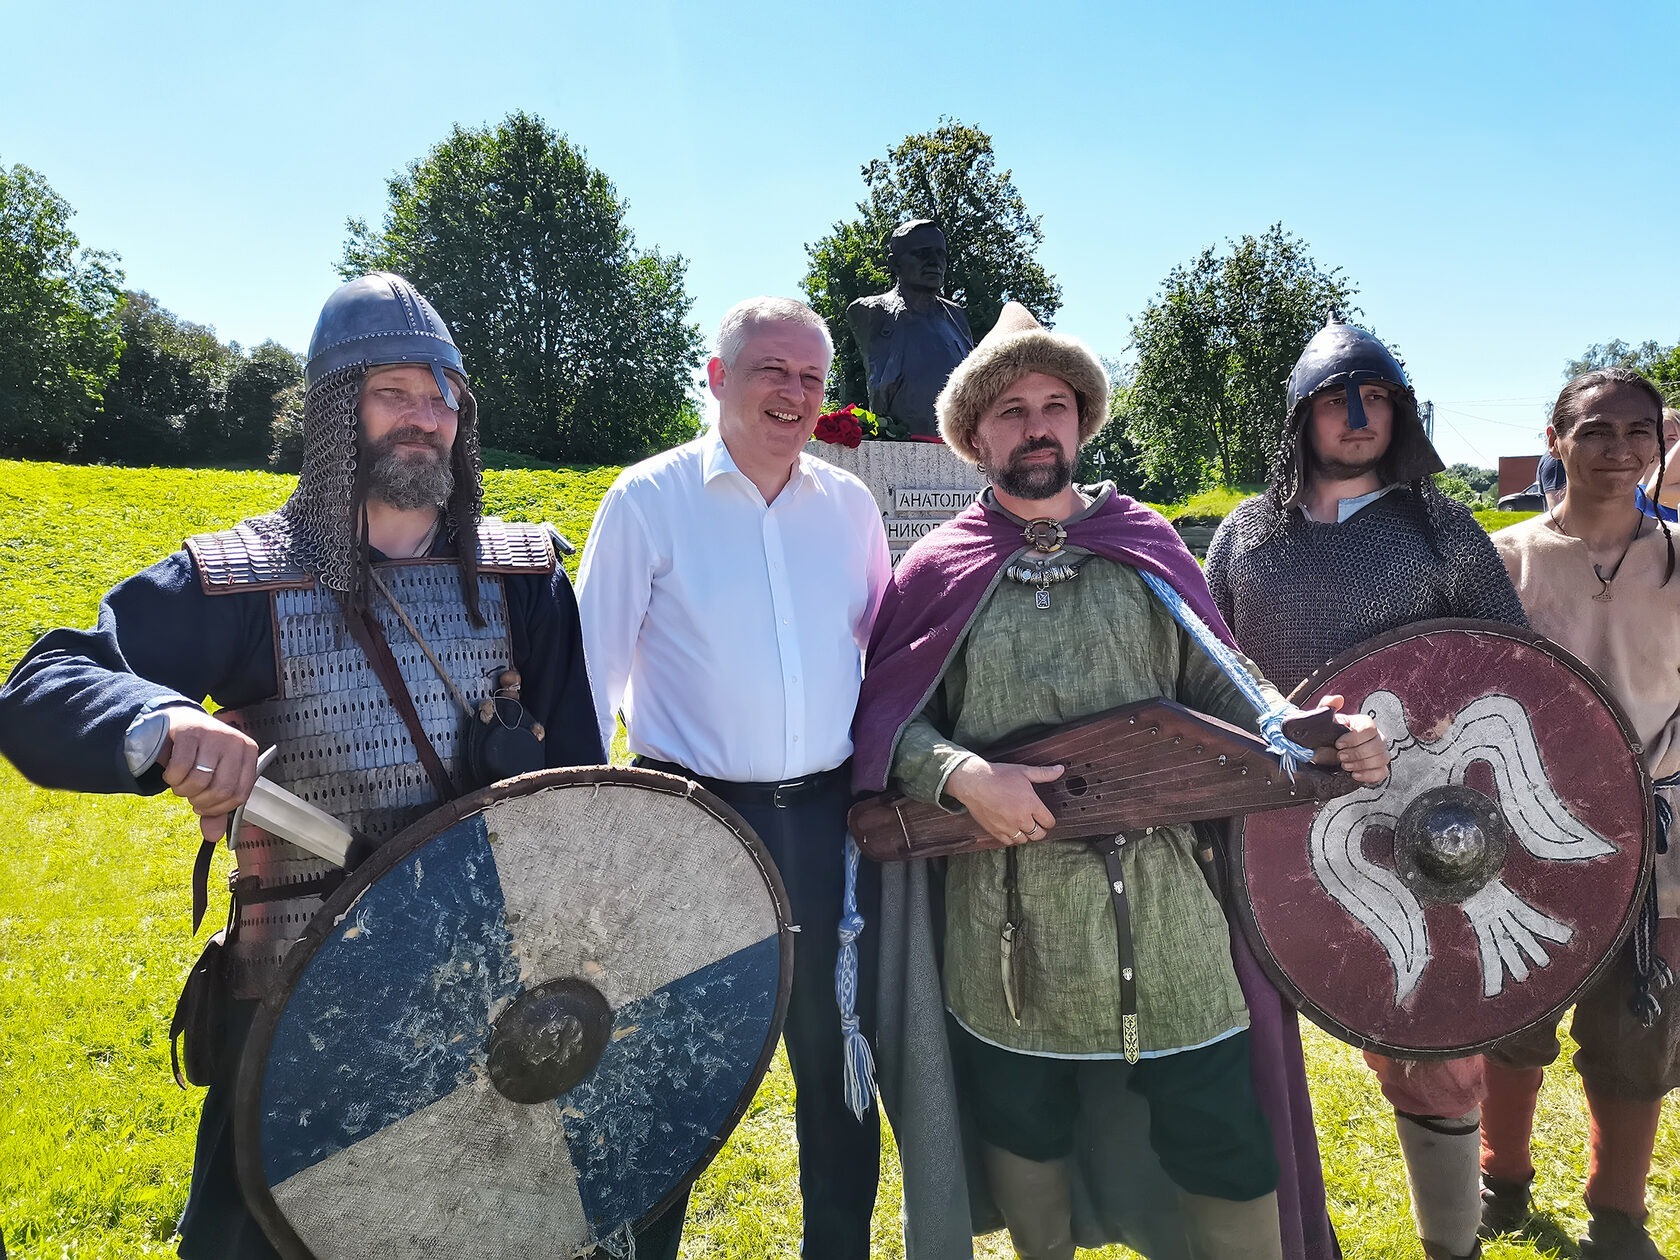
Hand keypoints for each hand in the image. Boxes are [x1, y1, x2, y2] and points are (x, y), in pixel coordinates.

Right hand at [158, 709, 260, 843]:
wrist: (179, 722)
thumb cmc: (201, 753)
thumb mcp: (213, 778)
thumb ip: (215, 808)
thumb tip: (214, 836)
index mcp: (248, 754)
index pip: (240, 794)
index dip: (219, 809)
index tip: (204, 808)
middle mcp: (234, 742)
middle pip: (221, 790)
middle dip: (200, 801)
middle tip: (191, 796)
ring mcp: (213, 735)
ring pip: (200, 780)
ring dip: (184, 790)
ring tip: (181, 783)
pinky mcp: (189, 731)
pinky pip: (180, 767)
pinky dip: (172, 777)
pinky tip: (172, 773)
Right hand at [944, 757, 1061, 845]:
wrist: (974, 782)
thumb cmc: (998, 775)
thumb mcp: (1023, 771)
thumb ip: (1044, 773)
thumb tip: (1060, 770)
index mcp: (1031, 804)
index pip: (1049, 822)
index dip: (1048, 820)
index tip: (1045, 817)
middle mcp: (1021, 818)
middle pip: (1038, 834)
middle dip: (1040, 829)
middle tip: (1036, 823)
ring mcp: (1008, 826)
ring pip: (1024, 840)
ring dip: (1026, 834)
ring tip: (1023, 826)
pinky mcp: (995, 831)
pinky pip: (1009, 842)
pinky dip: (1012, 838)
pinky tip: (1011, 830)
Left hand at [1309, 694, 1388, 785]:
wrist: (1325, 752)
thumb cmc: (1327, 736)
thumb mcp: (1323, 720)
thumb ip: (1327, 706)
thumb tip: (1337, 699)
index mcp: (1364, 724)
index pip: (1369, 728)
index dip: (1354, 738)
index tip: (1339, 744)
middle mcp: (1376, 737)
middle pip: (1377, 746)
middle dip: (1356, 754)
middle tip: (1340, 756)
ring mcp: (1379, 753)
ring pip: (1382, 759)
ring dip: (1361, 764)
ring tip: (1345, 765)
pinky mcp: (1379, 767)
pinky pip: (1382, 772)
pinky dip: (1369, 775)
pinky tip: (1355, 774)